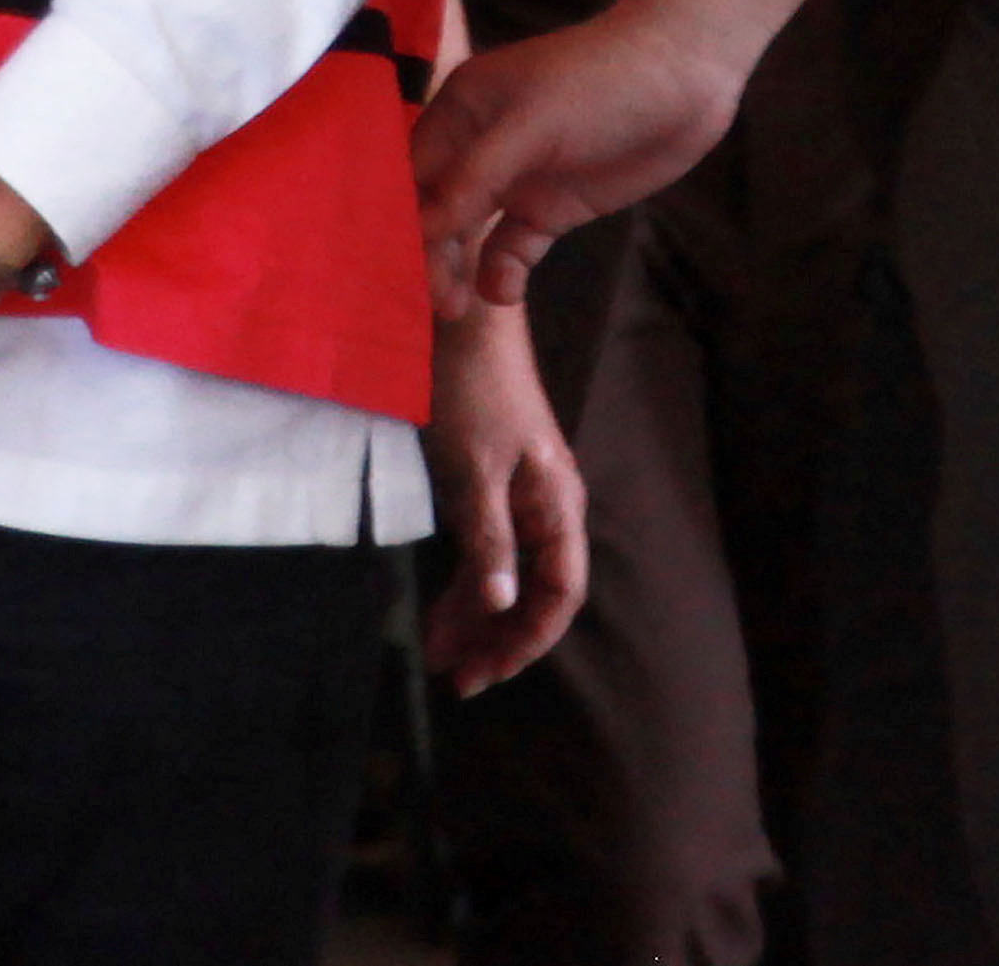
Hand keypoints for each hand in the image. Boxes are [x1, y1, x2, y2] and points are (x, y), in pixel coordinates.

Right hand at [415, 0, 743, 312]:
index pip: (412, 170)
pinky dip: (501, 271)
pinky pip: (512, 246)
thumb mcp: (534, 122)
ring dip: (457, 267)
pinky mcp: (552, 206)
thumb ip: (477, 175)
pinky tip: (501, 292)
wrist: (687, 76)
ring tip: (455, 307)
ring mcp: (517, 178)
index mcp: (462, 107)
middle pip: (435, 206)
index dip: (397, 215)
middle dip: (426, 251)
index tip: (384, 264)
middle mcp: (480, 144)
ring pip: (469, 232)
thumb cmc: (601, 82)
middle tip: (432, 298)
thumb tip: (422, 226)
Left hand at [423, 300, 586, 693]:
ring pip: (507, 576)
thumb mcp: (474, 470)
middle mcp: (548, 508)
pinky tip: (438, 610)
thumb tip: (501, 602)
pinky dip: (463, 582)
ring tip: (438, 654)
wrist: (462, 320)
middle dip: (497, 638)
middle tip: (454, 679)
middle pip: (534, 593)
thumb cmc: (472, 390)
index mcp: (558, 506)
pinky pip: (486, 550)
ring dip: (476, 616)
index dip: (527, 639)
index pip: (560, 594)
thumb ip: (489, 539)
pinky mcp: (492, 485)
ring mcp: (520, 498)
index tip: (487, 673)